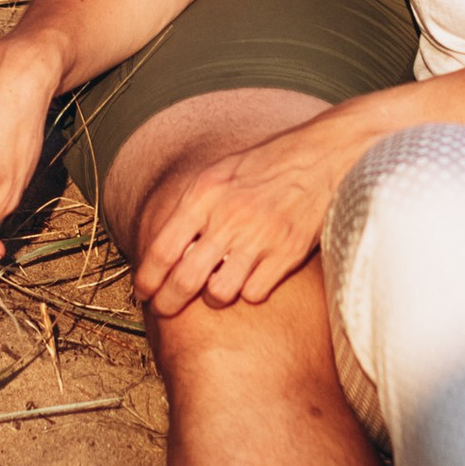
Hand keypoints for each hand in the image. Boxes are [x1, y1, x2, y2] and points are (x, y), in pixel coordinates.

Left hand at [132, 108, 372, 317]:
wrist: (322, 157)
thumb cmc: (265, 164)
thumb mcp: (218, 172)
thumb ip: (191, 207)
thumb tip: (161, 250)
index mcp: (204, 194)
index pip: (162, 249)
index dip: (147, 279)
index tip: (142, 293)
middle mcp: (228, 218)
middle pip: (184, 280)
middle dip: (168, 302)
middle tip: (165, 308)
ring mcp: (259, 239)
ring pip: (218, 294)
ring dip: (212, 297)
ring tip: (214, 289)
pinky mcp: (287, 254)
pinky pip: (253, 294)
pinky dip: (248, 291)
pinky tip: (249, 279)